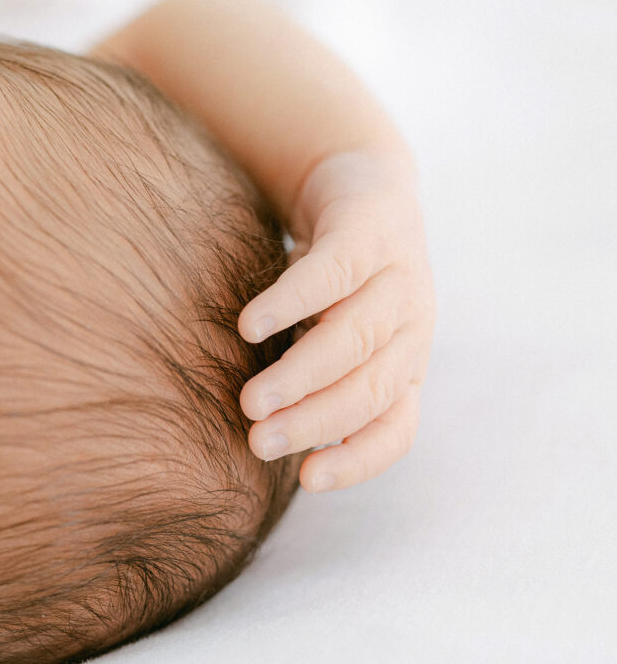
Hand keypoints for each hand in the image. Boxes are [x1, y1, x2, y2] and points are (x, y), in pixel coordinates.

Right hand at [238, 144, 435, 492]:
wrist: (359, 183)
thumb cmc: (338, 283)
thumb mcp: (335, 338)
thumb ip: (315, 384)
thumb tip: (265, 442)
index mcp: (406, 363)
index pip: (396, 428)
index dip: (359, 459)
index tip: (308, 481)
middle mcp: (411, 326)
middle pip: (373, 387)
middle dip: (316, 420)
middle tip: (261, 441)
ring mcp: (398, 276)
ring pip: (356, 337)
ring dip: (302, 375)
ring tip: (251, 401)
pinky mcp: (370, 230)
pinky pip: (332, 273)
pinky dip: (292, 303)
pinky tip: (252, 325)